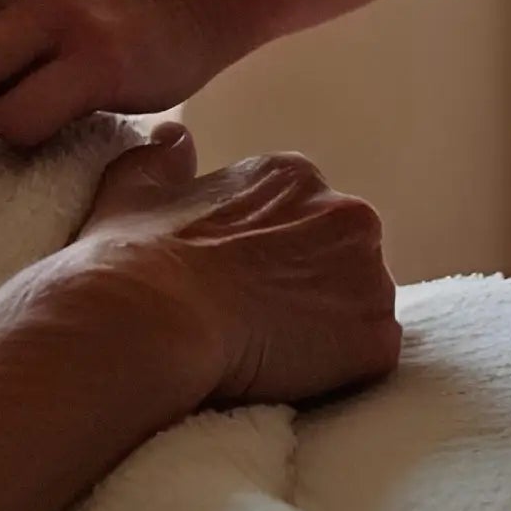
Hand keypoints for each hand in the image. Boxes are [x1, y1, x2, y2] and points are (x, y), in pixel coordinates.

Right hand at [71, 134, 400, 414]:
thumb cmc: (136, 258)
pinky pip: (368, 358)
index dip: (273, 257)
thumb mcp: (134, 189)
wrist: (153, 319)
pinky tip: (292, 373)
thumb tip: (174, 136)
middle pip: (342, 259)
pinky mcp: (376, 339)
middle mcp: (347, 213)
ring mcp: (369, 278)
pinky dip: (340, 371)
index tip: (241, 282)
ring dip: (328, 329)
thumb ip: (161, 157)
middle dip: (309, 287)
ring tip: (274, 350)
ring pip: (360, 308)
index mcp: (293, 176)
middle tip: (260, 319)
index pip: (304, 219)